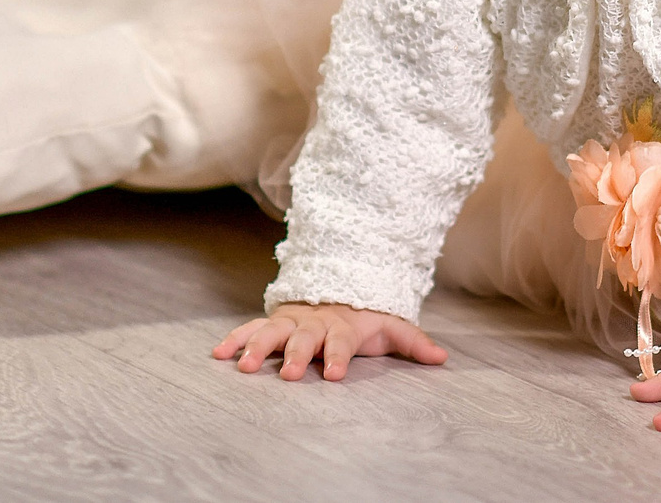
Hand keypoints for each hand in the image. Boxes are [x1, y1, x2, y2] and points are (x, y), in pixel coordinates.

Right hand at [213, 302, 447, 382]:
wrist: (339, 286)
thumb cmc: (365, 316)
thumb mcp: (391, 326)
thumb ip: (413, 342)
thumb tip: (442, 358)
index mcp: (343, 326)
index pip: (341, 342)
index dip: (338, 356)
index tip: (334, 374)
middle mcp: (314, 323)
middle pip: (304, 339)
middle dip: (298, 355)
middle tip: (290, 373)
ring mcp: (291, 321)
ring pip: (273, 332)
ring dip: (259, 348)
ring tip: (246, 367)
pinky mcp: (274, 322)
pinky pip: (251, 328)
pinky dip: (235, 339)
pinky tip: (218, 353)